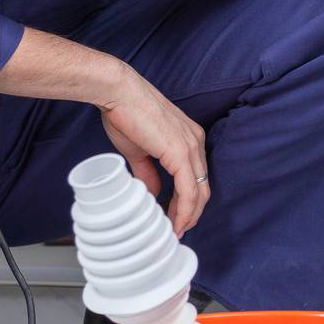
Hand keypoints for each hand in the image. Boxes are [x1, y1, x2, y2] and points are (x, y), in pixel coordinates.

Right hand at [99, 66, 210, 237]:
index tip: (175, 218)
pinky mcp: (180, 152)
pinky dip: (184, 211)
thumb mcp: (139, 150)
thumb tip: (154, 192)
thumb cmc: (125, 114)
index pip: (196, 177)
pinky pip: (189, 190)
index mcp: (188, 137)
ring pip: (200, 192)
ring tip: (175, 231)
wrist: (119, 92)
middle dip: (191, 213)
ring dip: (188, 216)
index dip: (188, 202)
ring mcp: (190, 146)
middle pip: (203, 187)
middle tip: (176, 229)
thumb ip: (149, 172)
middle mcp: (195, 141)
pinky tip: (176, 223)